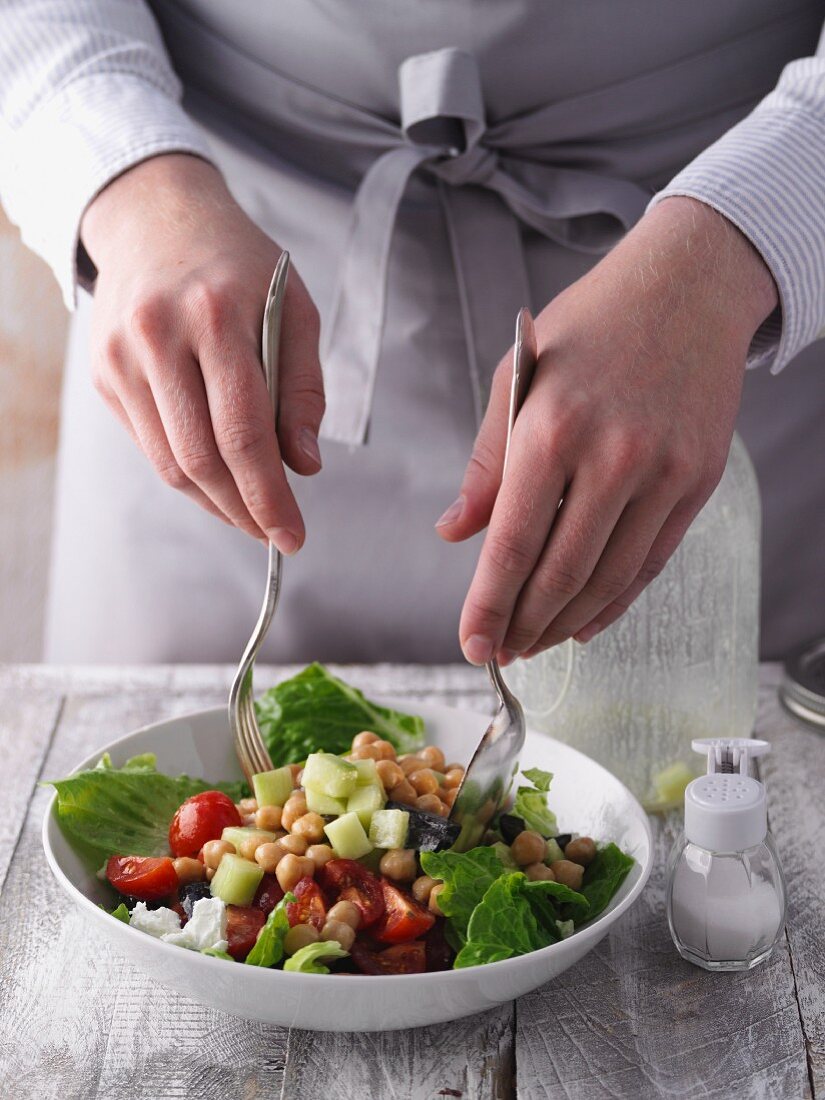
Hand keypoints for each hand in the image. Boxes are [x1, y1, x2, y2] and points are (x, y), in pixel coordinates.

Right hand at [82, 153, 323, 552]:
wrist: (159, 219)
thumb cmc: (240, 267)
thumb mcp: (294, 310)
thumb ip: (303, 388)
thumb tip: (303, 465)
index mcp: (216, 314)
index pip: (244, 431)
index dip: (268, 495)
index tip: (292, 534)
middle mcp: (159, 335)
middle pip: (201, 457)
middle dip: (243, 510)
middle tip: (274, 533)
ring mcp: (122, 356)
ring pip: (170, 462)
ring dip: (214, 501)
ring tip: (249, 512)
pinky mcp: (105, 372)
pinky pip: (150, 445)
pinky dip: (188, 474)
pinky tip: (217, 479)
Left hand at [437, 197, 777, 664]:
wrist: (686, 287)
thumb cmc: (588, 327)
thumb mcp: (515, 378)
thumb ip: (487, 465)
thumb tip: (456, 532)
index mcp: (551, 430)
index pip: (513, 544)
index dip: (488, 605)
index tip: (471, 645)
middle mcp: (611, 458)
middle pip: (561, 573)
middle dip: (523, 625)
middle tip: (500, 653)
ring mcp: (662, 473)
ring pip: (608, 578)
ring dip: (565, 622)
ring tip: (534, 644)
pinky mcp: (697, 482)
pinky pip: (651, 561)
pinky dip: (616, 601)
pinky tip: (585, 621)